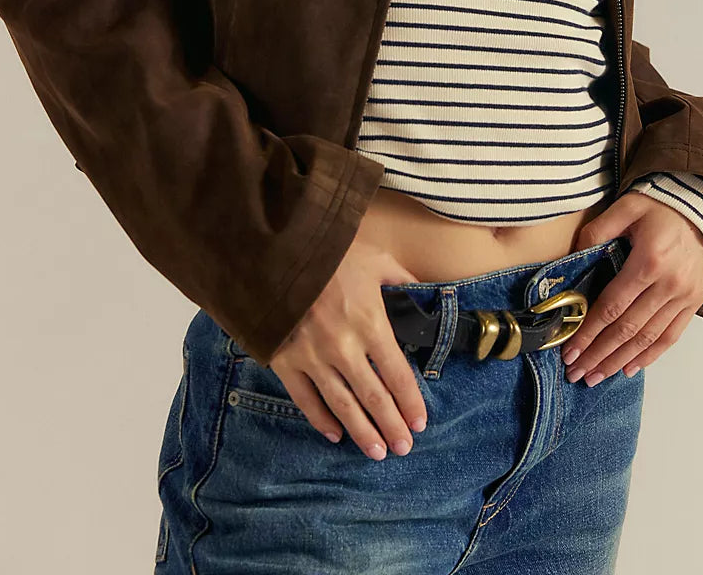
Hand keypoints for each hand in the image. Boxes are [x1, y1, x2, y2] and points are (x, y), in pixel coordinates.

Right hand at [265, 234, 427, 460]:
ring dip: (361, 432)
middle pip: (374, 398)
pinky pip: (305, 398)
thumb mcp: (376, 258)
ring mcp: (313, 357)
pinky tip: (334, 433)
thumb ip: (401, 278)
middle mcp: (345, 347)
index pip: (397, 374)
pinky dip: (320, 419)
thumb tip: (423, 290)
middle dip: (391, 426)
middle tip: (403, 448)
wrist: (279, 249)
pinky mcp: (286, 360)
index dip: (411, 402)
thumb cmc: (331, 252)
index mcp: (371, 323)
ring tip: (376, 452)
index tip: (420, 423)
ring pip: (342, 406)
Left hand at [562, 191, 702, 384]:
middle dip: (599, 353)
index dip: (590, 331)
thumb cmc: (661, 206)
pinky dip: (650, 355)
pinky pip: (671, 336)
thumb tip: (576, 256)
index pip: (613, 306)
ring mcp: (684, 297)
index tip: (570, 350)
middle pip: (628, 329)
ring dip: (619, 360)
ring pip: (648, 338)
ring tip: (596, 376)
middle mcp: (668, 285)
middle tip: (577, 372)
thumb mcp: (627, 206)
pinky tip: (628, 367)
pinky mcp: (694, 303)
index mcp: (649, 261)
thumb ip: (599, 229)